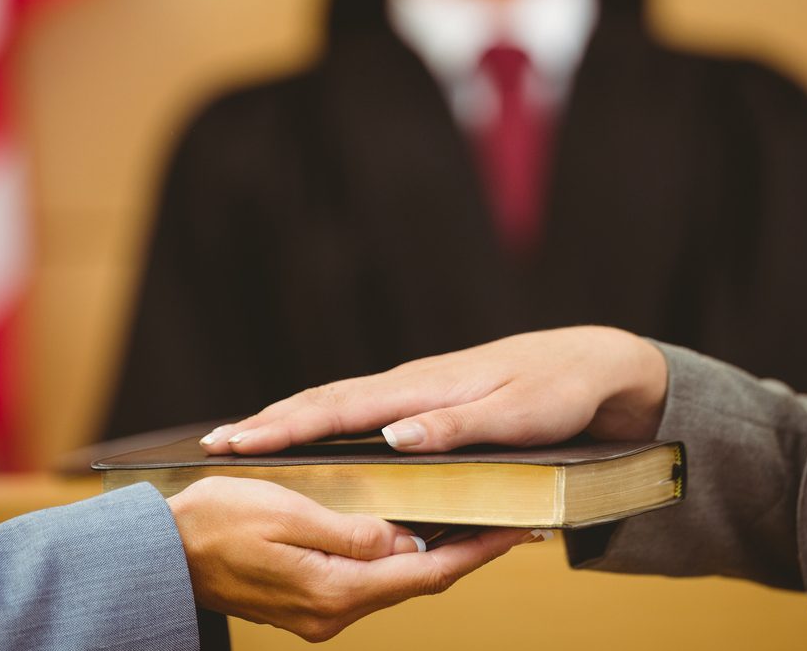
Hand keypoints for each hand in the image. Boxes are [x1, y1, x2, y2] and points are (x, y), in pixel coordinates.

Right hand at [167, 476, 532, 641]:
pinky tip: (407, 536)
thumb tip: (407, 542)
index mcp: (335, 590)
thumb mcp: (287, 513)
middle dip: (464, 553)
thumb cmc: (214, 523)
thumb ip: (352, 532)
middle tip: (505, 522)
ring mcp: (319, 614)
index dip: (477, 551)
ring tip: (469, 523)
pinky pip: (366, 582)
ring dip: (431, 556)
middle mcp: (333, 613)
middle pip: (418, 581)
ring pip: (393, 582)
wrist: (160, 554)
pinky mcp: (307, 604)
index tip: (516, 532)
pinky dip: (395, 560)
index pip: (427, 573)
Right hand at [199, 326, 667, 454]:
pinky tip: (310, 433)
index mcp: (424, 389)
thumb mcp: (517, 416)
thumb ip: (456, 428)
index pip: (339, 409)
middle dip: (267, 422)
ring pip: (337, 403)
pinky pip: (359, 409)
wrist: (591, 362)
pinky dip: (322, 419)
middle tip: (214, 444)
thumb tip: (392, 438)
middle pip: (324, 401)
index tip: (236, 441)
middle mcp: (410, 385)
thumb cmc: (557, 391)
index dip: (284, 427)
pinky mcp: (425, 399)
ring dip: (288, 420)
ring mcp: (415, 389)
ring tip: (242, 439)